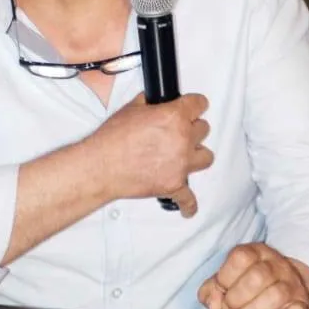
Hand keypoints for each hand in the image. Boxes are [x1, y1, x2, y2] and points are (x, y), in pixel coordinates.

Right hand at [91, 93, 212, 217]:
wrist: (101, 166)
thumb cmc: (112, 139)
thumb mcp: (131, 108)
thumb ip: (150, 104)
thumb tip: (155, 103)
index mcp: (174, 117)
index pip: (199, 104)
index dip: (196, 104)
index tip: (195, 107)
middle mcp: (182, 140)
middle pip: (204, 129)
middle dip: (192, 128)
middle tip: (180, 131)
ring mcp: (181, 165)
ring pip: (206, 157)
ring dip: (197, 155)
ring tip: (186, 155)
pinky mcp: (174, 186)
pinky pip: (189, 199)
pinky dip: (188, 203)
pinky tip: (187, 205)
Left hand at [198, 243, 308, 308]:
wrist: (297, 287)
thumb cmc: (257, 284)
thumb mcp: (233, 279)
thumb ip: (214, 289)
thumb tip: (211, 303)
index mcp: (257, 252)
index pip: (241, 257)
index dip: (225, 277)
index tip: (220, 293)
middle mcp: (278, 265)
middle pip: (258, 276)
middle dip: (237, 298)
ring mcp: (293, 285)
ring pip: (275, 295)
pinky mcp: (303, 306)